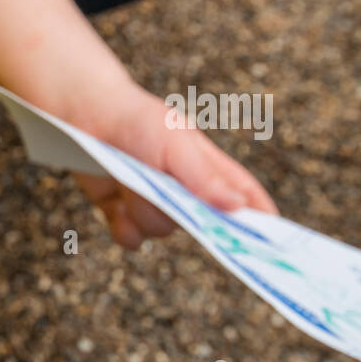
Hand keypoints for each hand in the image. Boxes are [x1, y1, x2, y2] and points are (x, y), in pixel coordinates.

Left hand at [71, 86, 278, 249]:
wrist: (85, 117)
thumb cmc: (139, 122)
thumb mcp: (177, 145)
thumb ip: (205, 178)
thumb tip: (239, 207)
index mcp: (207, 169)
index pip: (244, 197)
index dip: (260, 219)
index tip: (275, 244)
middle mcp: (183, 190)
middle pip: (199, 225)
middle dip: (181, 213)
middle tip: (164, 190)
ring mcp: (152, 202)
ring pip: (161, 230)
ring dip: (144, 211)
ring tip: (129, 180)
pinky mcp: (121, 211)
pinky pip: (131, 238)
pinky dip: (123, 229)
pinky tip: (117, 208)